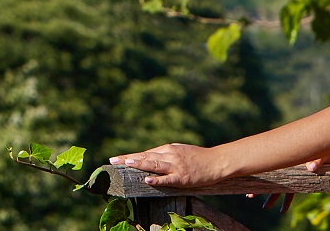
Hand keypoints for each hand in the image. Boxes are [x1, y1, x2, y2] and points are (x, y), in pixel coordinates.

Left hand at [107, 143, 229, 187]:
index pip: (144, 153)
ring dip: (140, 163)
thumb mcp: (180, 151)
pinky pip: (167, 179)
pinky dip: (157, 179)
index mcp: (167, 149)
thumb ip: (165, 154)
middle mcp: (170, 155)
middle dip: (128, 159)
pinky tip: (147, 180)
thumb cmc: (198, 158)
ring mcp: (176, 166)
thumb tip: (150, 157)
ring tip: (127, 164)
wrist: (217, 162)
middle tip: (113, 161)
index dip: (130, 156)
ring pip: (154, 164)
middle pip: (145, 156)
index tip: (115, 159)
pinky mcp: (182, 177)